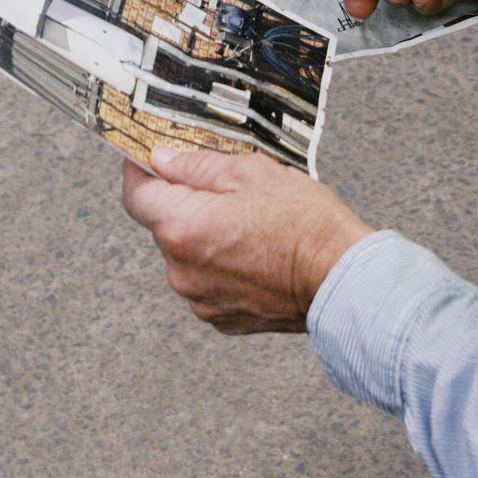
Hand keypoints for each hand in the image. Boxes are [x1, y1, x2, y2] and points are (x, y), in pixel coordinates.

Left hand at [120, 144, 369, 332]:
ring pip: (186, 256)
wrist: (342, 280)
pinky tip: (255, 255)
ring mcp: (200, 300)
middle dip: (185, 204)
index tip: (148, 159)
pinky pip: (206, 283)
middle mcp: (181, 271)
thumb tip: (163, 160)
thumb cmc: (305, 225)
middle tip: (226, 190)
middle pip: (163, 226)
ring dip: (204, 238)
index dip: (139, 172)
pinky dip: (221, 267)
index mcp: (181, 228)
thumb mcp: (252, 172)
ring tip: (250, 226)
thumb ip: (198, 165)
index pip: (135, 195)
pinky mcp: (221, 318)